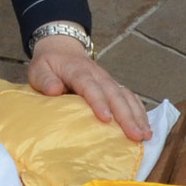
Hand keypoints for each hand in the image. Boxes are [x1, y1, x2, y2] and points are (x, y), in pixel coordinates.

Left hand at [27, 33, 148, 140]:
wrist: (62, 49)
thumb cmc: (49, 64)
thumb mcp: (39, 69)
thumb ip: (45, 80)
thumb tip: (55, 91)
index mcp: (78, 71)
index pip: (90, 86)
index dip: (99, 102)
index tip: (106, 119)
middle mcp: (98, 75)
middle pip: (114, 94)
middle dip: (126, 116)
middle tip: (135, 136)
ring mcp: (108, 80)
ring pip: (126, 96)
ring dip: (137, 115)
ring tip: (145, 135)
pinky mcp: (114, 86)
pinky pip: (130, 98)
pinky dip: (140, 111)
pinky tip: (146, 126)